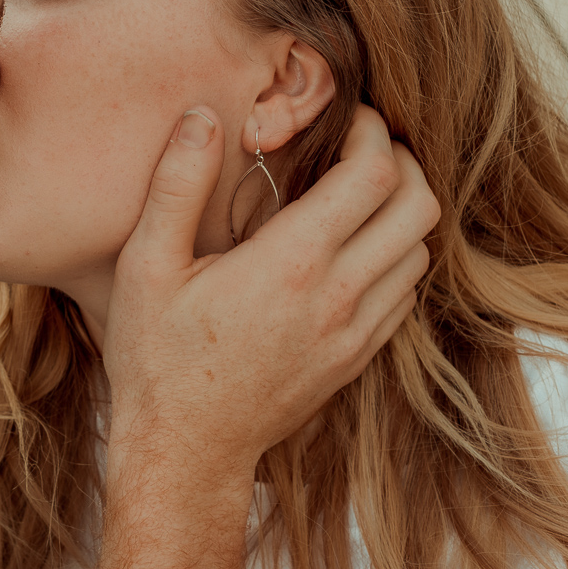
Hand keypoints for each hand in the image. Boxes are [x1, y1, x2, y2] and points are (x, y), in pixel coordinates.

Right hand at [101, 104, 437, 481]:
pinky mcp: (356, 359)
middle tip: (362, 148)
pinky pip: (405, 295)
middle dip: (401, 163)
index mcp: (291, 263)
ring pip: (421, 252)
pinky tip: (352, 250)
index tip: (345, 117)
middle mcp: (338, 295)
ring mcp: (355, 333)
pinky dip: (395, 259)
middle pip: (419, 207)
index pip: (375, 174)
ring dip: (402, 212)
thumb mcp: (146, 265)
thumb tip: (203, 116)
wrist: (184, 452)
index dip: (370, 131)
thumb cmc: (155, 359)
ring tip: (359, 194)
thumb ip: (177, 185)